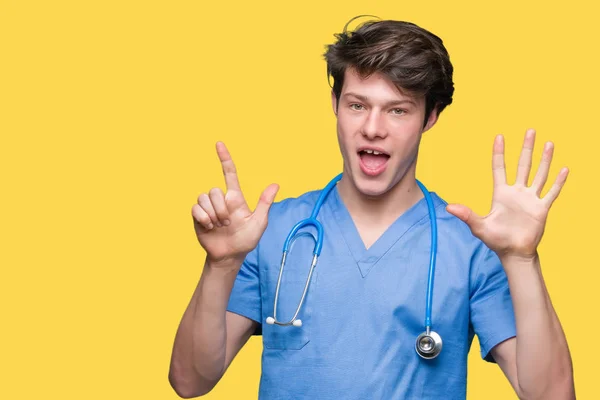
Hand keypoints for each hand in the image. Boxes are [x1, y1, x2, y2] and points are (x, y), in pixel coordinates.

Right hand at [191, 142, 278, 264]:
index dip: (224, 158)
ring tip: (219, 226)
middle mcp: (221, 200)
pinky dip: (203, 219)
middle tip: (227, 223)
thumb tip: (276, 184)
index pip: (229, 173)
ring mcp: (209, 208)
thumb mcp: (259, 222)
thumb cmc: (246, 240)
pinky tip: (209, 227)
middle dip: (220, 208)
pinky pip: (195, 208)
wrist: (229, 256)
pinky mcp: (198, 217)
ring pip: (204, 198)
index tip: (219, 143)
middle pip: (214, 190)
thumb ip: (264, 203)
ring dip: (213, 215)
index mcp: (235, 198)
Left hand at [446, 129, 568, 259]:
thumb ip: (467, 215)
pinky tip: (564, 169)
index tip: (500, 136)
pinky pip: (551, 192)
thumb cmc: (496, 240)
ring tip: (549, 144)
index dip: (499, 152)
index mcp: (501, 194)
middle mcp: (517, 193)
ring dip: (545, 160)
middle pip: (523, 165)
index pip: (499, 168)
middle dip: (526, 148)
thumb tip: (449, 207)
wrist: (514, 253)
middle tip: (530, 130)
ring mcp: (530, 199)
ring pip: (539, 175)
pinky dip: (558, 182)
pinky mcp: (541, 209)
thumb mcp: (479, 226)